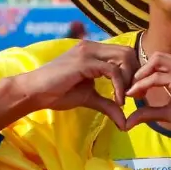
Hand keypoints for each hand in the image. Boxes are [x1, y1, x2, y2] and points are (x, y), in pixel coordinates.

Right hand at [14, 41, 138, 128]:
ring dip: (130, 80)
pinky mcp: (84, 62)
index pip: (125, 53)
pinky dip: (120, 86)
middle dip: (136, 74)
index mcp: (94, 51)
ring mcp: (87, 52)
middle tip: (133, 96)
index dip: (134, 73)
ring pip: (124, 58)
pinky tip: (117, 101)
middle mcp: (92, 46)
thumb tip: (125, 123)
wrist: (34, 92)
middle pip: (128, 52)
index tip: (132, 94)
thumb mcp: (89, 98)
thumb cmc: (57, 93)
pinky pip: (112, 70)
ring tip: (124, 99)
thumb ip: (108, 105)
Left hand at [125, 52, 170, 145]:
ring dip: (140, 77)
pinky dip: (143, 85)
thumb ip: (150, 112)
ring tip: (130, 92)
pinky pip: (158, 78)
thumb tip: (129, 120)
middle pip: (159, 57)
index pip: (164, 63)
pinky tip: (135, 94)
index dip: (147, 72)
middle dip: (141, 70)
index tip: (135, 89)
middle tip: (130, 86)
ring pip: (157, 64)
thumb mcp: (169, 113)